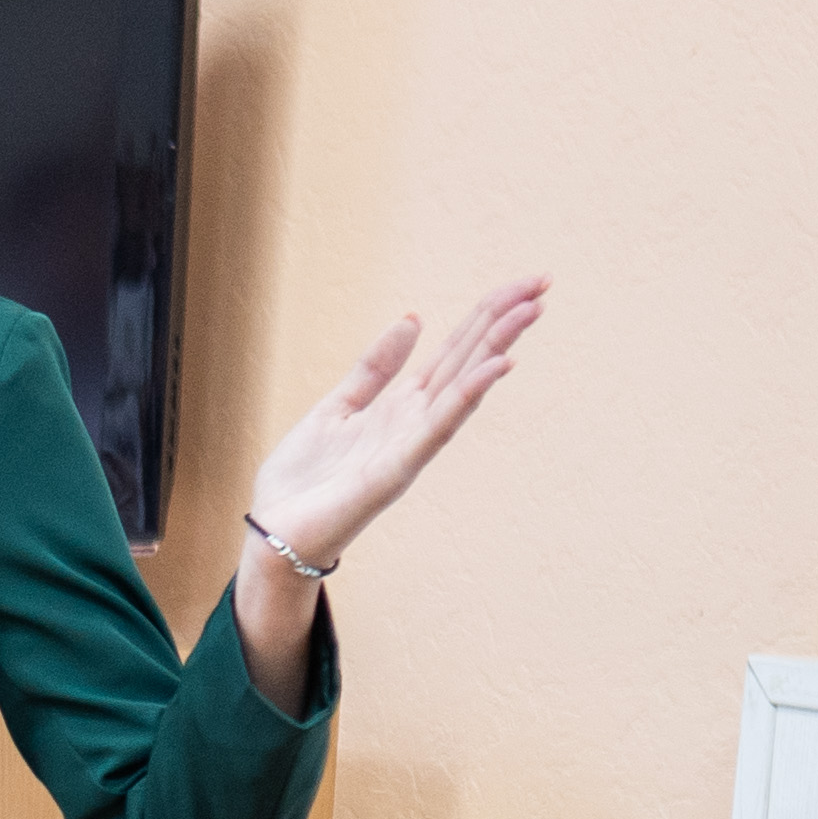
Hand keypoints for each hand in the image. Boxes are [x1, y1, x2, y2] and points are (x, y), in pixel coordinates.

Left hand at [244, 275, 547, 574]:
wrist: (274, 535)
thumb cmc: (304, 481)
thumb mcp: (337, 407)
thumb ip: (374, 368)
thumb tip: (414, 318)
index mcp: (401, 407)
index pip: (455, 351)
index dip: (486, 315)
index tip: (523, 284)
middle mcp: (415, 424)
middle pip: (468, 361)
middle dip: (504, 322)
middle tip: (543, 283)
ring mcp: (409, 448)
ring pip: (462, 387)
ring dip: (496, 348)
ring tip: (529, 310)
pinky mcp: (394, 473)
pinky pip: (436, 429)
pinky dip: (465, 397)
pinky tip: (495, 367)